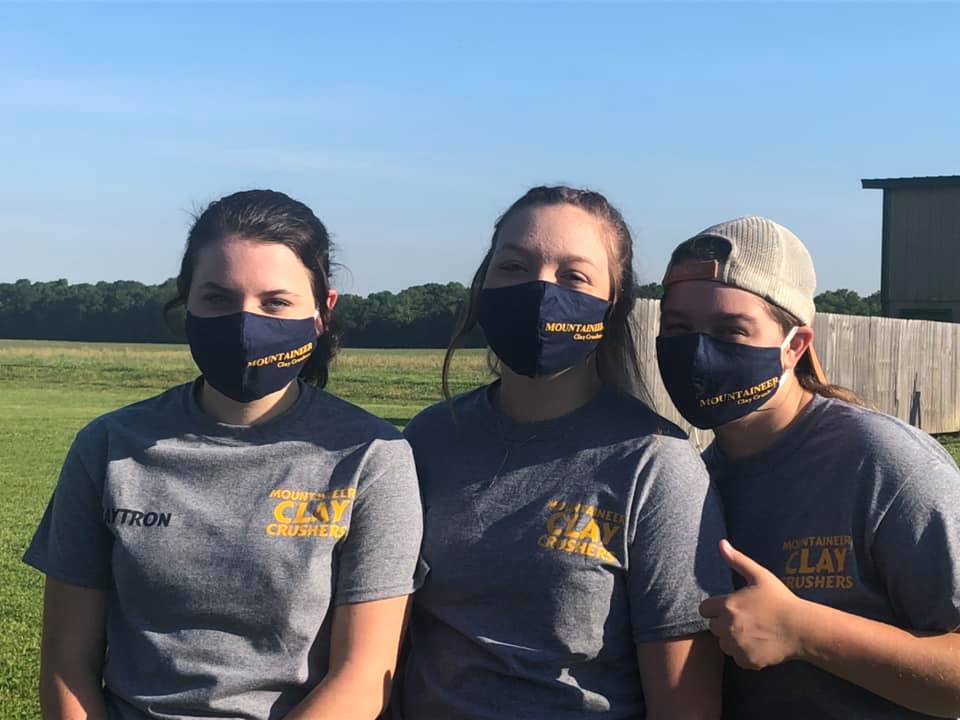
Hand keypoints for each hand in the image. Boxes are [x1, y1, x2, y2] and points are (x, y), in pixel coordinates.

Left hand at [699, 539, 807, 669]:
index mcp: (727, 605)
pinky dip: (744, 654)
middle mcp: (728, 627)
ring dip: (732, 639)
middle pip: (713, 627)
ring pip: (723, 644)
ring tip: (752, 632)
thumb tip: (721, 543)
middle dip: (724, 623)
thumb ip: (737, 560)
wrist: (802, 628)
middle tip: (744, 619)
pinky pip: (736, 658)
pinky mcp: (747, 660)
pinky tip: (758, 644)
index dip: (715, 608)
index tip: (730, 607)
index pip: (704, 609)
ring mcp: (737, 645)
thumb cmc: (780, 599)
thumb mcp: (759, 575)